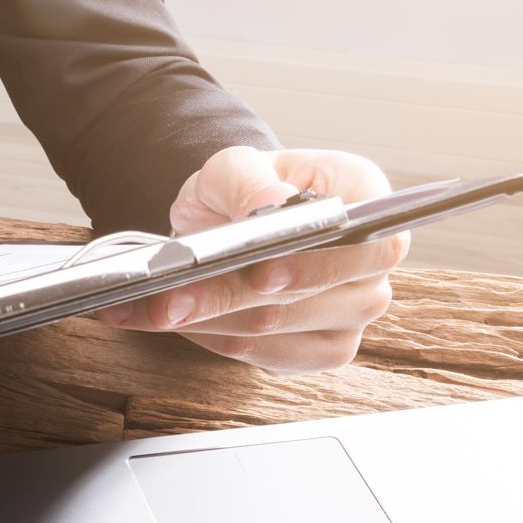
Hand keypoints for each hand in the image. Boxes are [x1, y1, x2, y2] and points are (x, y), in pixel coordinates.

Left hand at [95, 147, 402, 373]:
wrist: (232, 224)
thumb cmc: (244, 189)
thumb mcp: (234, 166)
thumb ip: (247, 179)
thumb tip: (267, 203)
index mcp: (367, 203)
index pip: (369, 245)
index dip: (316, 265)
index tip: (260, 274)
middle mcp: (371, 264)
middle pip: (308, 297)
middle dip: (229, 298)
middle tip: (168, 300)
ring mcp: (353, 311)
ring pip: (275, 328)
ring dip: (207, 321)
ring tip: (151, 308)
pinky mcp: (324, 349)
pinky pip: (267, 355)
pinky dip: (213, 339)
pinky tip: (175, 323)